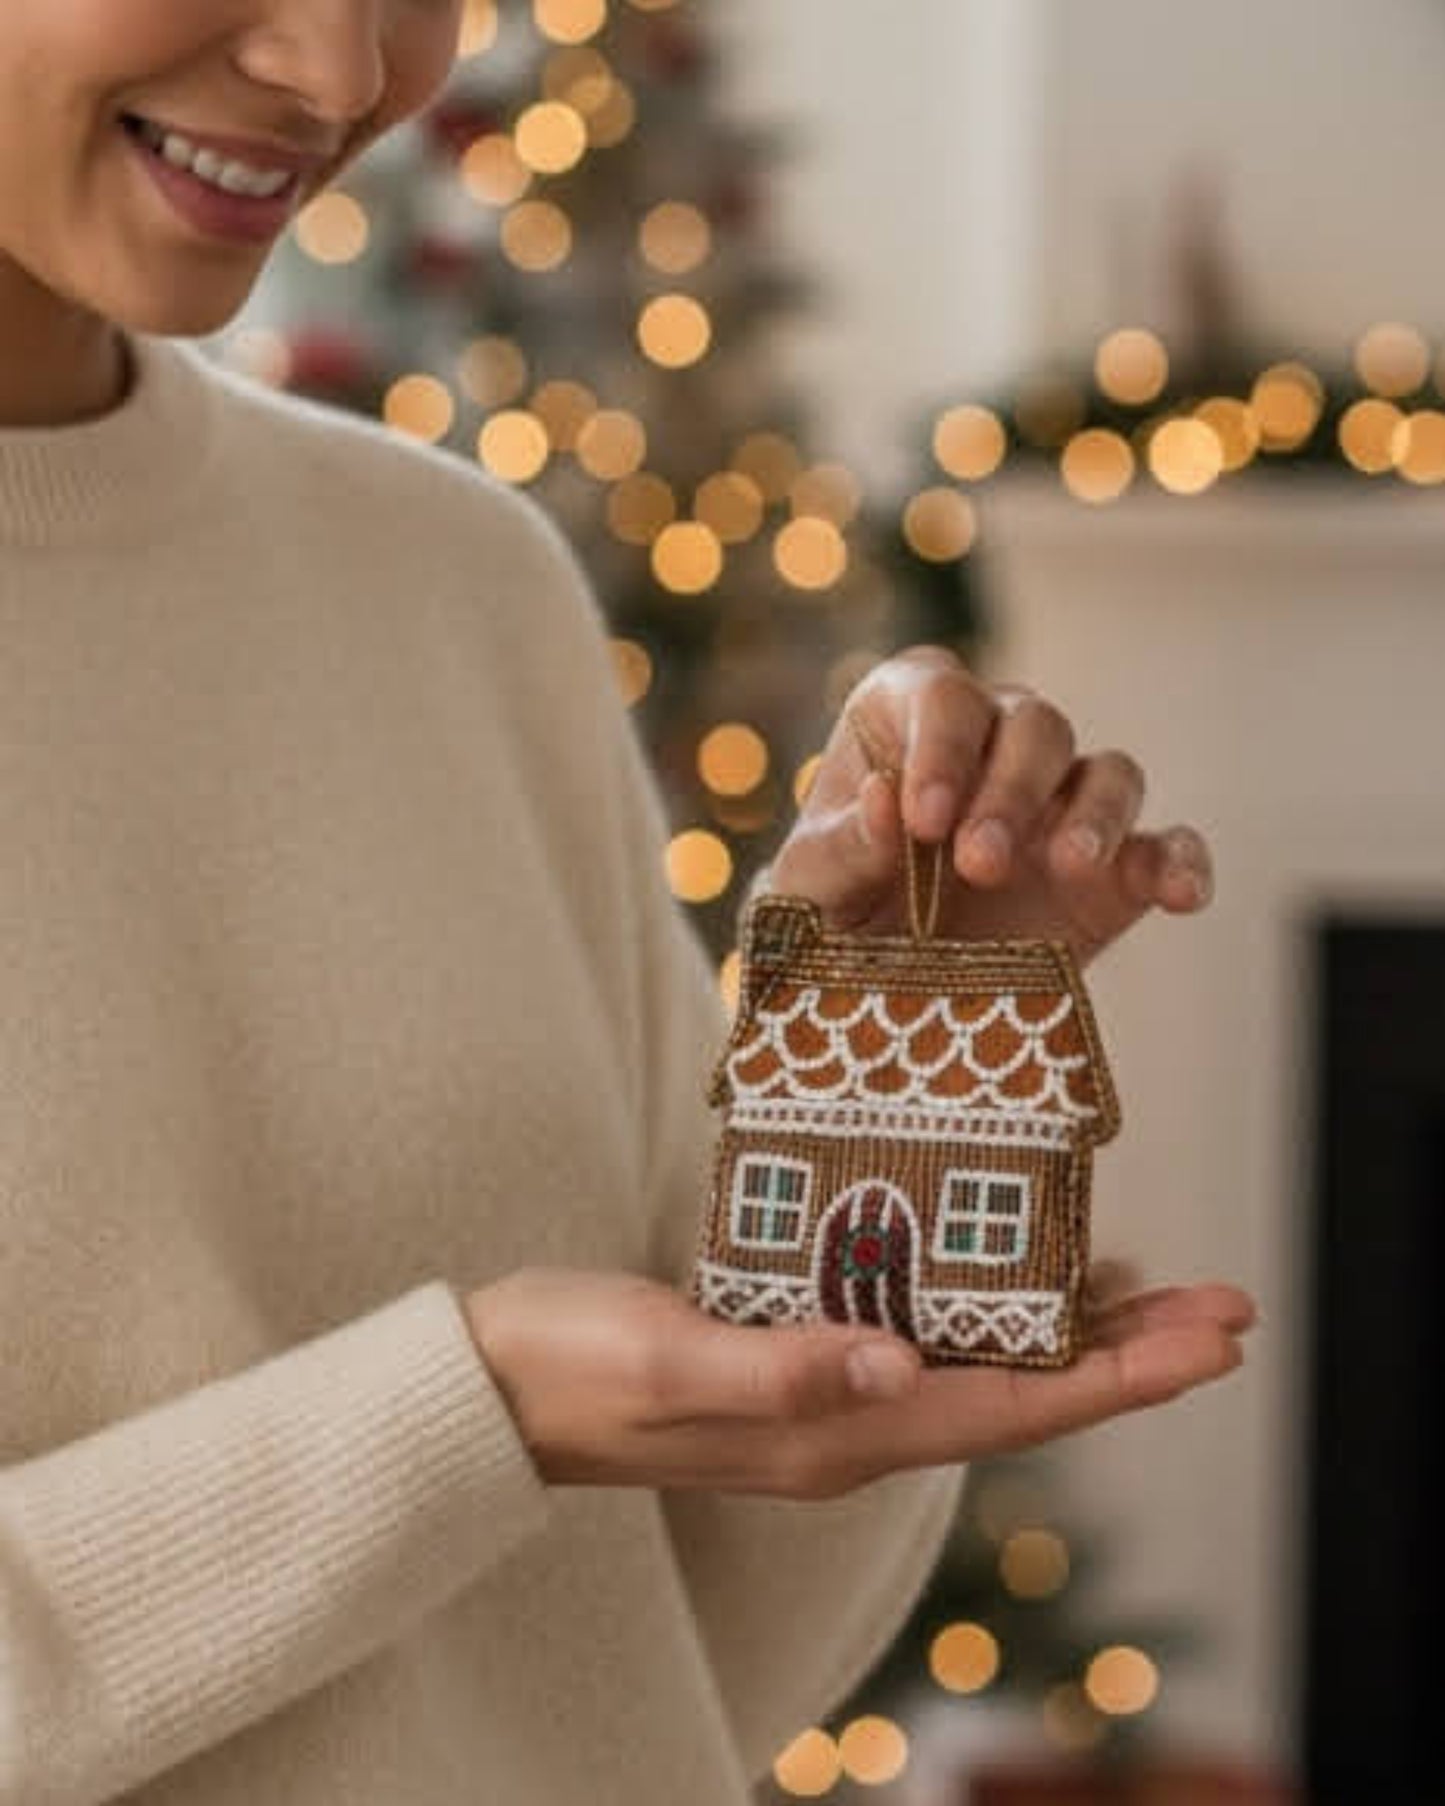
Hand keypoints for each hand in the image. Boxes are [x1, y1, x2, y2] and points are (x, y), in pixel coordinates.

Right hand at [465, 1267, 1253, 1498]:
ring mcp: (829, 1399)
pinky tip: (1021, 1278)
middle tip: (1225, 1308)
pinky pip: (932, 1345)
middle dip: (1131, 1356)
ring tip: (1159, 1295)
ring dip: (1077, 1338)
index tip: (1209, 1338)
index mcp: (833, 1432)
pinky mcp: (803, 1362)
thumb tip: (903, 1369)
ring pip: (988, 1369)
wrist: (495, 1385)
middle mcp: (849, 1427)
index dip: (1119, 1375)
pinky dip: (996, 1312)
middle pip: (1024, 1394)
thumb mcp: (663, 1359)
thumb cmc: (570, 1365)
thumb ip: (780, 1370)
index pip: (1010, 1408)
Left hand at [769, 645, 1211, 962]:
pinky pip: (1167, 846)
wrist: (870, 1006)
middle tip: (978, 864)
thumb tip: (886, 802)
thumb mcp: (804, 897)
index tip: (921, 820)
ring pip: (1110, 771)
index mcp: (906, 722)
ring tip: (1065, 868)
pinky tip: (1181, 896)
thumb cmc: (824, 924)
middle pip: (1034, 724)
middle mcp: (993, 744)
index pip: (941, 696)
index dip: (939, 749)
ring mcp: (1061, 806)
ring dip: (1093, 815)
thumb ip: (837, 850)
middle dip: (1009, 790)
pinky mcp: (1115, 873)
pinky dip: (1181, 862)